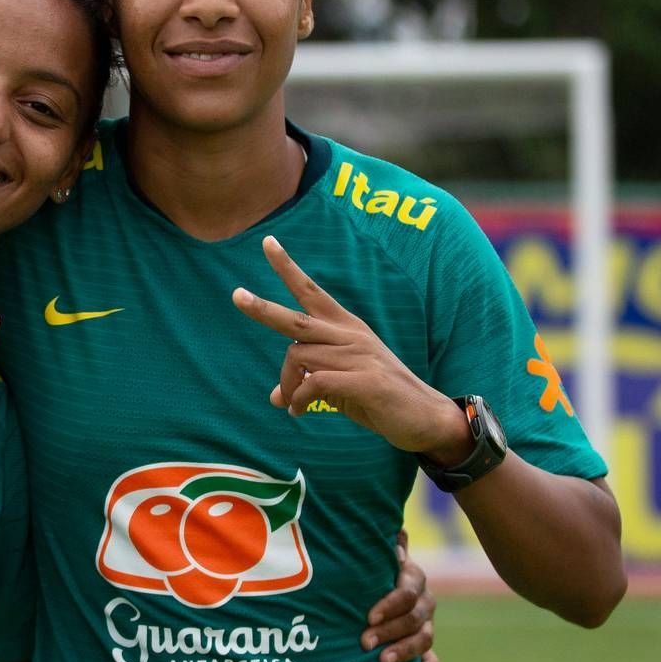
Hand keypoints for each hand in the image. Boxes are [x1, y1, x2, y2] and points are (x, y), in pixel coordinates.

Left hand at [232, 236, 467, 460]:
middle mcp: (350, 335)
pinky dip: (299, 398)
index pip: (311, 290)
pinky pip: (313, 383)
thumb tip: (276, 398)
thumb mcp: (339, 389)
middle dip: (263, 308)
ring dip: (288, 385)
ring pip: (299, 357)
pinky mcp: (364, 380)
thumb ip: (309, 384)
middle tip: (235, 295)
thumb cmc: (380, 400)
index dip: (287, 268)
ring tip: (294, 403)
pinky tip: (299, 412)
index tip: (267, 242)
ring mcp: (358, 355)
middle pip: (295, 318)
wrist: (425, 419)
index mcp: (345, 328)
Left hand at [361, 529, 440, 661]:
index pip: (406, 591)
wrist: (374, 595)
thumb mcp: (373, 557)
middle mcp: (423, 601)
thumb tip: (395, 531)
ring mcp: (426, 625)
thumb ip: (383, 545)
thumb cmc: (369, 571)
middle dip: (390, 630)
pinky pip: (432, 661)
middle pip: (415, 618)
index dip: (389, 603)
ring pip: (423, 639)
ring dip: (404, 651)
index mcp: (411, 578)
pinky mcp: (424, 648)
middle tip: (364, 642)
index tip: (368, 616)